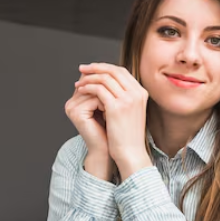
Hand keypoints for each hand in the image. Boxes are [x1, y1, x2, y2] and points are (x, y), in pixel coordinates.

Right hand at [64, 82, 113, 179]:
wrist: (106, 150)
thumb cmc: (110, 130)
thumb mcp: (109, 107)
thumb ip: (107, 91)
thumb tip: (117, 70)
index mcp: (76, 99)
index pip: (91, 79)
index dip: (107, 78)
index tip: (122, 82)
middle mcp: (71, 102)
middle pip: (91, 81)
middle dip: (108, 84)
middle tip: (122, 90)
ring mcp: (72, 107)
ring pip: (94, 89)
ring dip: (109, 93)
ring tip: (118, 103)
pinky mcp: (76, 113)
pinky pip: (94, 98)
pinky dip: (106, 102)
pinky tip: (112, 111)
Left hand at [75, 63, 151, 179]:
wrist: (131, 153)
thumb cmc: (127, 135)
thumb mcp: (130, 112)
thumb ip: (122, 97)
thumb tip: (105, 85)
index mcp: (141, 93)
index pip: (121, 71)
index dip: (105, 67)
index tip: (92, 68)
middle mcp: (136, 93)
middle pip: (113, 71)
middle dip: (95, 67)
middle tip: (82, 68)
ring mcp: (128, 99)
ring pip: (105, 78)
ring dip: (89, 78)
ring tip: (79, 83)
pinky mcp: (116, 107)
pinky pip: (98, 89)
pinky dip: (88, 87)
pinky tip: (80, 91)